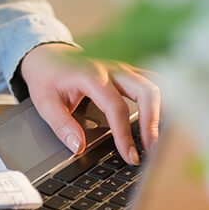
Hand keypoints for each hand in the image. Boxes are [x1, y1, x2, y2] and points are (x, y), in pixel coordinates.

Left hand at [20, 43, 160, 164]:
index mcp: (91, 75)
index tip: (130, 156)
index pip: (116, 107)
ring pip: (155, 84)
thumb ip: (61, 125)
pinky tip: (163, 120)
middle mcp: (112, 68)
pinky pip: (153, 81)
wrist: (47, 54)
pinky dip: (162, 100)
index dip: (124, 134)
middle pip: (146, 91)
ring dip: (163, 110)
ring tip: (160, 138)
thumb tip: (79, 147)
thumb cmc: (47, 76)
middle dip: (152, 122)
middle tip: (151, 149)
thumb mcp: (45, 102)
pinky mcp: (130, 70)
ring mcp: (124, 67)